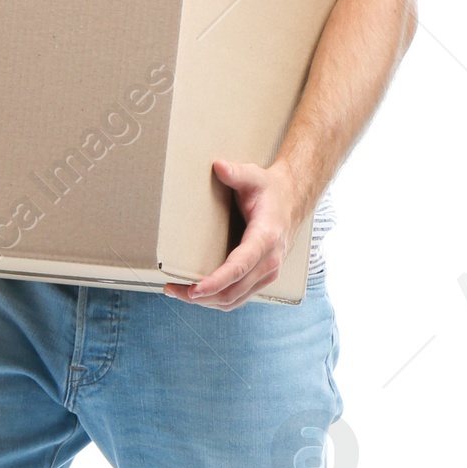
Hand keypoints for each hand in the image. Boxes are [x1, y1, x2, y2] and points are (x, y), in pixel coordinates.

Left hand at [165, 157, 301, 310]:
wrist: (293, 200)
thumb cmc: (270, 190)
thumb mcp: (255, 176)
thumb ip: (236, 172)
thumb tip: (218, 166)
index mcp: (266, 237)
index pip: (240, 266)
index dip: (217, 280)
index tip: (195, 289)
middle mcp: (270, 260)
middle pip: (234, 290)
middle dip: (202, 295)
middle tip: (173, 289)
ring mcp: (268, 273)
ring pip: (235, 299)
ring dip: (207, 301)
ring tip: (179, 293)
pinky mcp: (262, 278)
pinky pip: (238, 297)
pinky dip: (217, 299)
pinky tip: (198, 294)